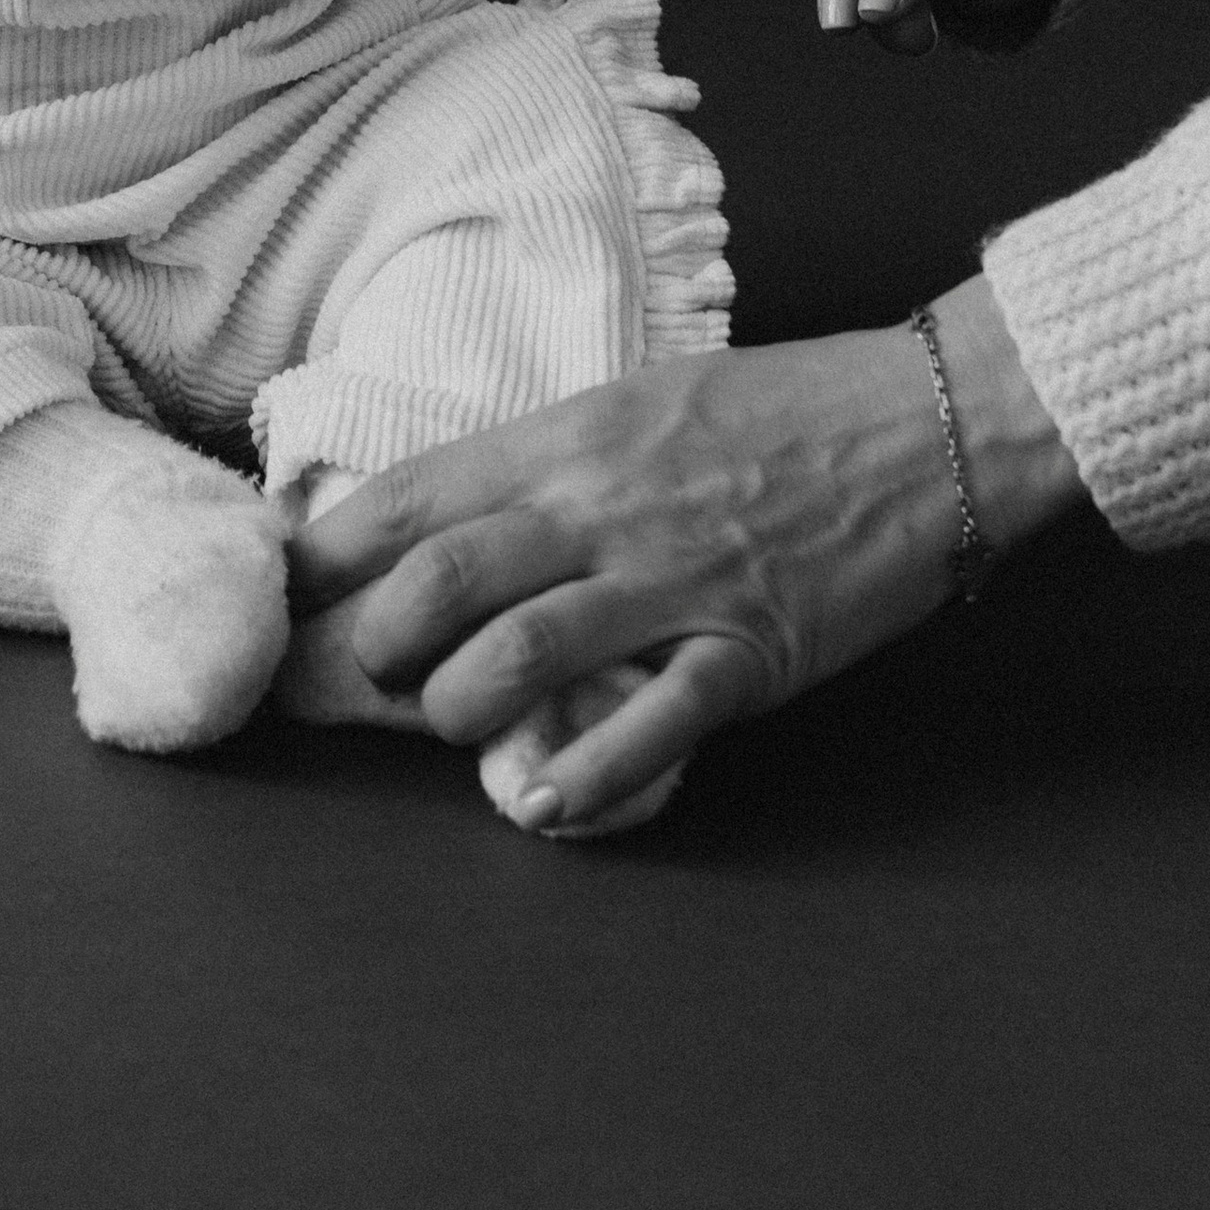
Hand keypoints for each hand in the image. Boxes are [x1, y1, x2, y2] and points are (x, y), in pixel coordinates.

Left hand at [287, 278, 1082, 830]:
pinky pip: (645, 728)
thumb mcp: (640, 402)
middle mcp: (604, 508)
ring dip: (459, 714)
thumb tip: (447, 521)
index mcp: (571, 437)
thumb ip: (547, 464)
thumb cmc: (777, 409)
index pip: (413, 497)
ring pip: (516, 658)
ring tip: (455, 732)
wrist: (925, 420)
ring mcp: (674, 583)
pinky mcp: (746, 652)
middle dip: (377, 647)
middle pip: (439, 583)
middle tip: (369, 677)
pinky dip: (581, 781)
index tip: (284, 596)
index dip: (329, 557)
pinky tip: (543, 807)